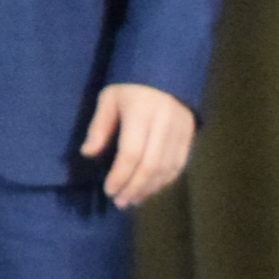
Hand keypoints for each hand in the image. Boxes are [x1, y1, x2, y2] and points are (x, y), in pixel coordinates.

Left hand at [80, 83, 195, 207]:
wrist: (165, 76)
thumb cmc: (130, 90)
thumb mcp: (109, 99)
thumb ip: (99, 126)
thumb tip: (88, 153)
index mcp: (141, 112)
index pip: (131, 153)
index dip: (120, 176)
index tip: (109, 190)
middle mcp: (164, 123)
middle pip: (151, 165)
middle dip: (134, 188)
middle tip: (120, 202)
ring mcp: (181, 130)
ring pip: (167, 169)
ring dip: (149, 189)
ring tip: (132, 200)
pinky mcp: (190, 137)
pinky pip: (178, 166)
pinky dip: (164, 182)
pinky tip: (149, 190)